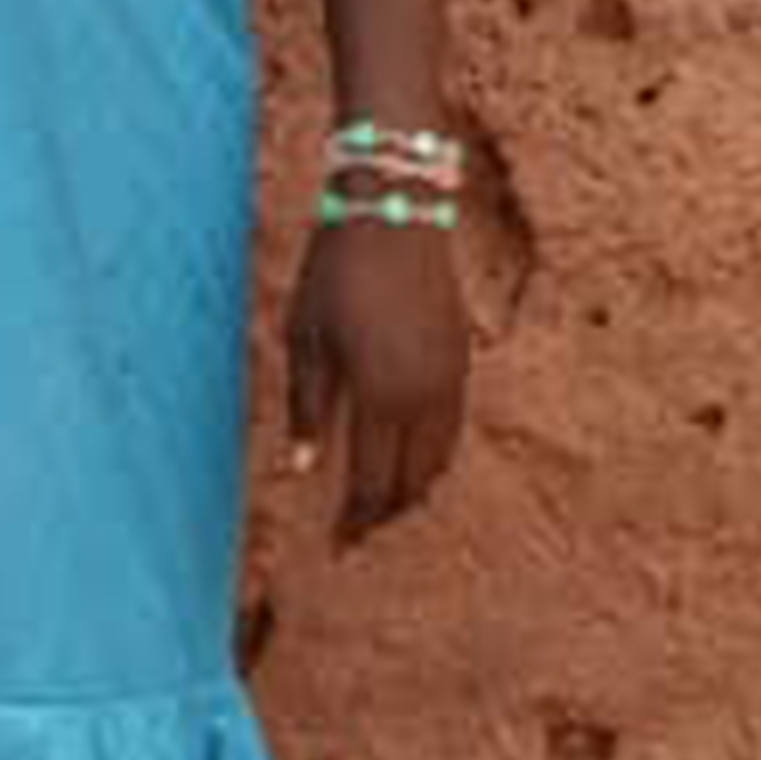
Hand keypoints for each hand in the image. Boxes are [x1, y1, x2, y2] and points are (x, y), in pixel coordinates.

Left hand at [284, 215, 468, 546]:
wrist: (394, 212)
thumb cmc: (335, 273)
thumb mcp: (305, 340)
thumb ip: (306, 409)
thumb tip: (298, 471)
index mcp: (381, 397)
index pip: (371, 484)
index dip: (354, 522)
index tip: (337, 546)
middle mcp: (424, 398)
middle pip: (411, 483)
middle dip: (383, 514)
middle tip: (356, 531)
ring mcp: (451, 379)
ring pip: (439, 460)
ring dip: (412, 488)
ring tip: (381, 503)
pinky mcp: (462, 360)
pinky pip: (452, 428)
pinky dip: (431, 455)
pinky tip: (408, 455)